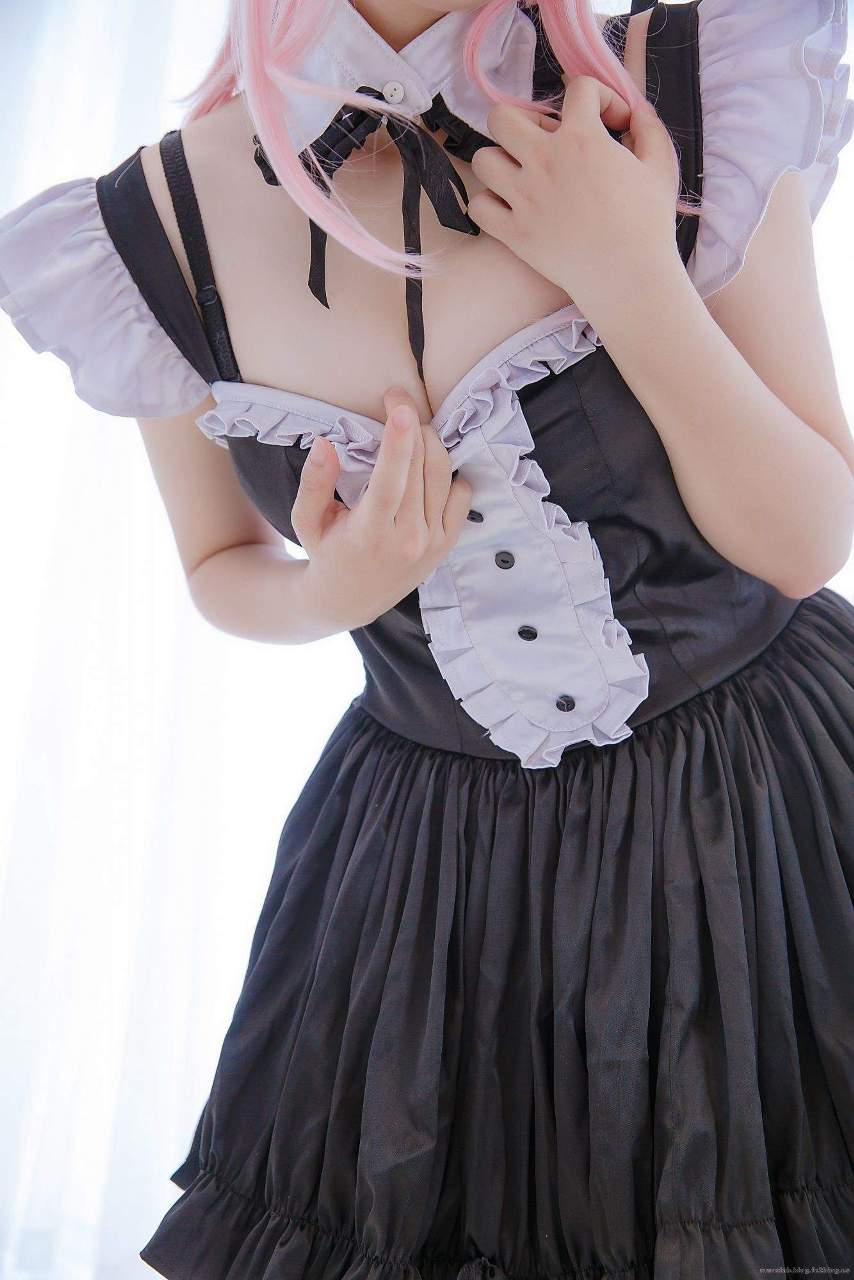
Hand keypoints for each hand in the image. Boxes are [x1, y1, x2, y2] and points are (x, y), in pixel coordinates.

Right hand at [291, 389, 472, 630]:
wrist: (351, 599)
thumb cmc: (326, 551)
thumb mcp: (307, 520)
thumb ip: (314, 482)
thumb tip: (324, 442)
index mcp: (369, 534)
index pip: (390, 483)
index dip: (398, 443)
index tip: (401, 408)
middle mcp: (407, 540)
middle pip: (420, 470)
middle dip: (412, 425)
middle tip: (397, 398)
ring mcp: (432, 544)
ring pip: (442, 476)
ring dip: (430, 441)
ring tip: (412, 425)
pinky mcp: (447, 545)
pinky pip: (461, 495)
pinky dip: (449, 472)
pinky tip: (428, 464)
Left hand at [467, 78, 681, 312]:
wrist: (628, 277)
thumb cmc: (648, 223)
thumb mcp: (660, 166)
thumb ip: (648, 128)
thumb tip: (636, 111)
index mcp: (581, 138)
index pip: (577, 88)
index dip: (599, 97)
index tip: (611, 123)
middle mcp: (544, 161)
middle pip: (502, 117)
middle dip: (524, 121)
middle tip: (546, 142)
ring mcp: (523, 197)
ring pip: (483, 159)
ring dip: (501, 162)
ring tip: (524, 176)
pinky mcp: (512, 232)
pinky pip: (478, 206)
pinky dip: (489, 204)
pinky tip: (511, 208)